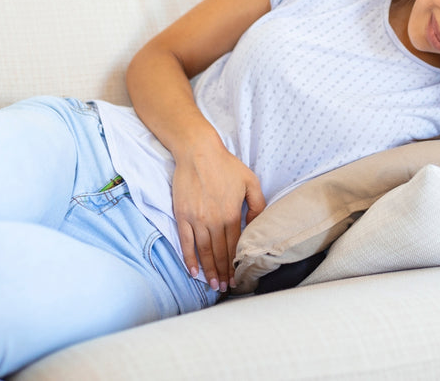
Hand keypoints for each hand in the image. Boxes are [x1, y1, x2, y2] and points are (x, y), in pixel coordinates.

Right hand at [172, 146, 265, 292]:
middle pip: (218, 253)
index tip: (237, 278)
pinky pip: (186, 242)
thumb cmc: (226, 165)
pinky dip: (189, 258)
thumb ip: (257, 205)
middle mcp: (213, 221)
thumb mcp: (251, 182)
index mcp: (231, 214)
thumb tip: (256, 224)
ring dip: (208, 270)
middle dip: (223, 273)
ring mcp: (196, 219)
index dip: (235, 265)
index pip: (234, 247)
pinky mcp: (182, 215)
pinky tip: (193, 271)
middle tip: (225, 288)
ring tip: (213, 285)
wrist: (198, 152)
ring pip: (203, 251)